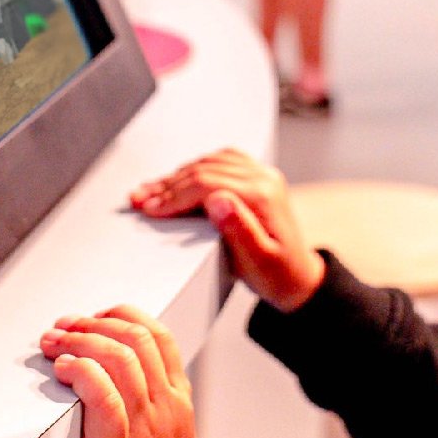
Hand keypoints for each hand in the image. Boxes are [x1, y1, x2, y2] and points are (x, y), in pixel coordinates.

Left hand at [40, 306, 195, 437]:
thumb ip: (148, 406)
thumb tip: (109, 370)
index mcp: (178, 406)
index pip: (159, 336)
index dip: (121, 315)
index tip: (90, 318)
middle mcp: (166, 413)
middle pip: (136, 339)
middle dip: (91, 323)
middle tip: (61, 328)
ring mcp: (145, 433)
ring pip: (119, 359)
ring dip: (78, 341)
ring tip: (52, 344)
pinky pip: (102, 397)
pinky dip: (80, 372)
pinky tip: (62, 370)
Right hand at [130, 149, 324, 311]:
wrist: (298, 277)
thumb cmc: (278, 275)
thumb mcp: (259, 262)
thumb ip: (239, 230)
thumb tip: (217, 200)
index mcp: (262, 196)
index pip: (207, 185)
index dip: (174, 196)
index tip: (150, 210)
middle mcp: (263, 178)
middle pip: (205, 170)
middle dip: (167, 186)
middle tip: (139, 200)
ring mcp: (261, 174)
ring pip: (209, 162)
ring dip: (176, 175)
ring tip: (149, 191)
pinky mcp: (256, 177)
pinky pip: (220, 160)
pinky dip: (194, 167)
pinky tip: (178, 177)